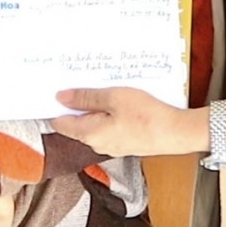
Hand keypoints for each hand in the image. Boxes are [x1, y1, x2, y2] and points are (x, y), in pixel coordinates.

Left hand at [50, 87, 195, 157]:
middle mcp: (97, 143)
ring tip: (97, 87)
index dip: (54, 106)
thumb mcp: (113, 98)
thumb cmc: (145, 116)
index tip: (52, 90)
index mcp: (89, 134)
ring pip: (92, 123)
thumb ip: (86, 97)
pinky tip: (115, 100)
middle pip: (76, 123)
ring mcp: (111, 144)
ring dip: (92, 107)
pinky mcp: (124, 141)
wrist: (174, 132)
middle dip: (74, 104)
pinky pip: (107, 125)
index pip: (61, 123)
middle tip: (75, 81)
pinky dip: (106, 113)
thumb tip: (61, 97)